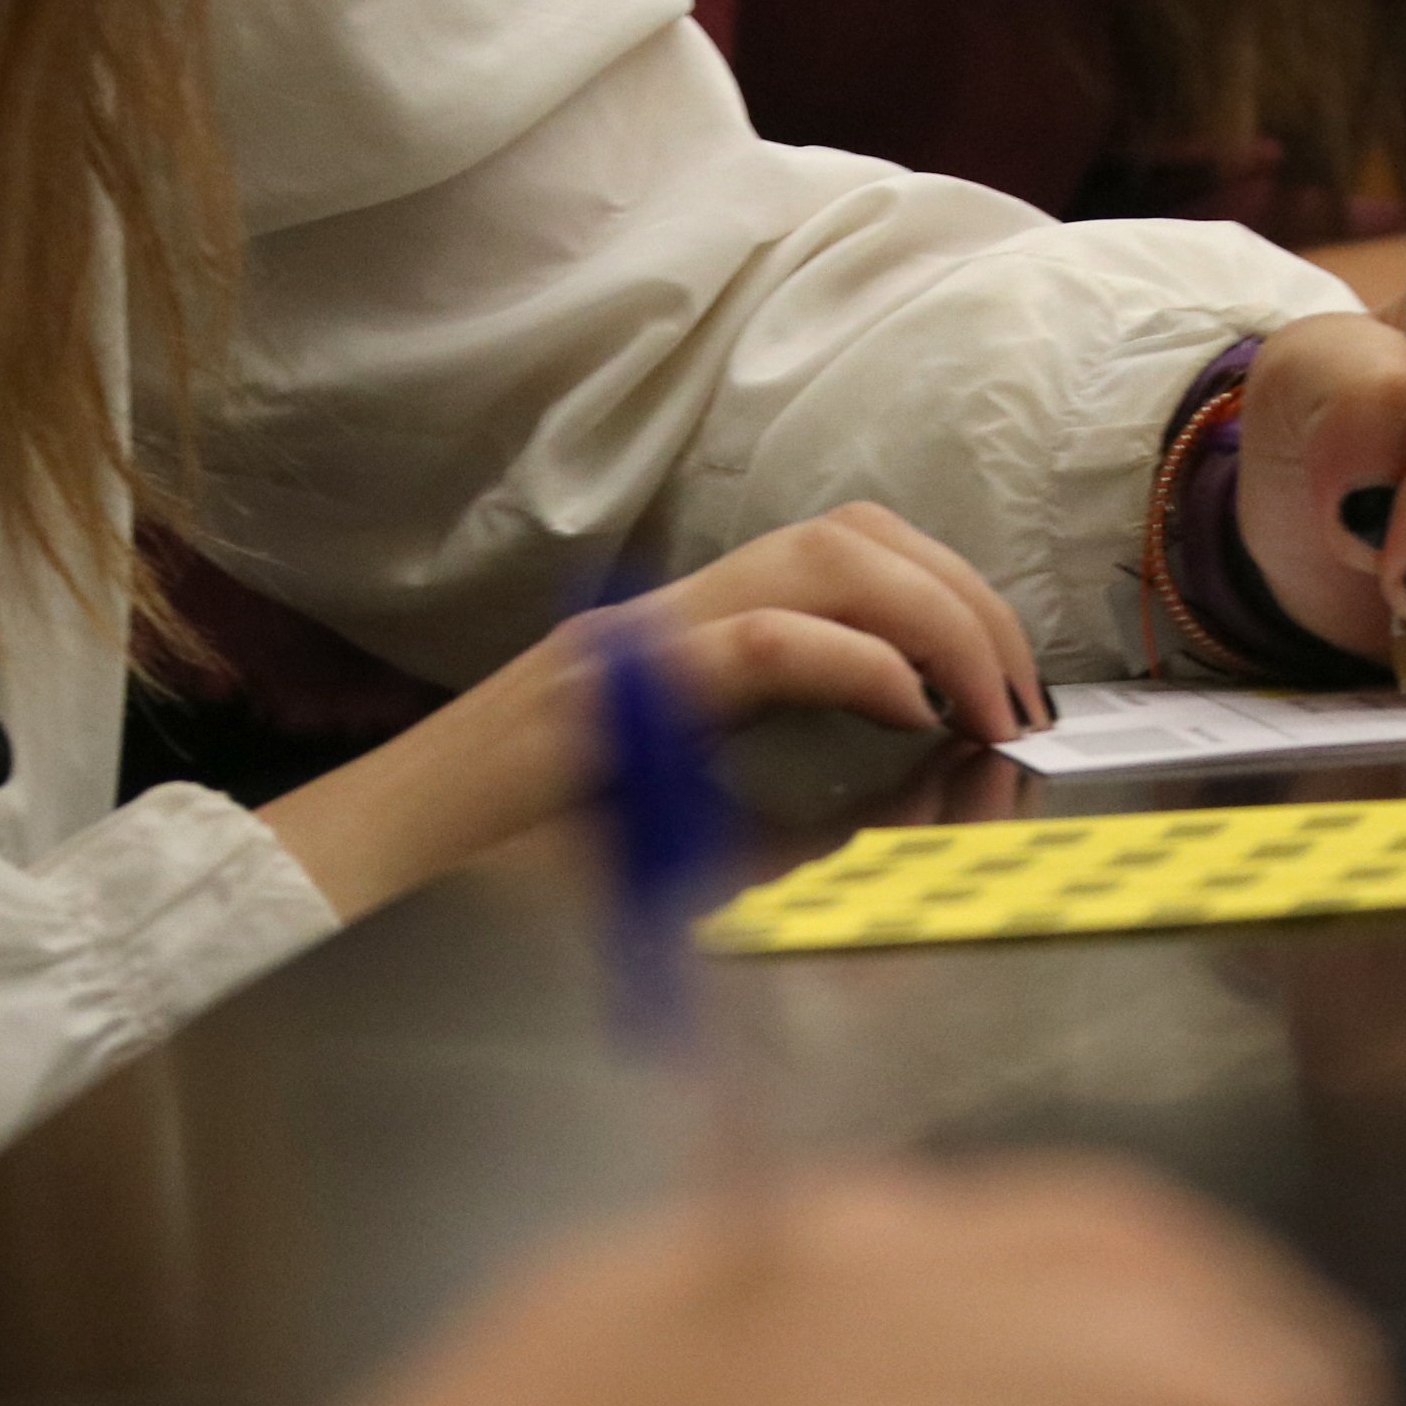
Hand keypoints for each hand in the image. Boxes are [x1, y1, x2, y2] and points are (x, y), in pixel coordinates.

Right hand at [260, 506, 1042, 919]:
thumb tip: (922, 821)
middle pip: (858, 532)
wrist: (383, 870)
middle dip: (970, 602)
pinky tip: (905, 712)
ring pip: (825, 559)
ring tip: (981, 706)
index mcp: (693, 635)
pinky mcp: (609, 691)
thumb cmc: (521, 874)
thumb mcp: (694, 849)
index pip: (848, 549)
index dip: (954, 596)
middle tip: (1022, 700)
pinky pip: (761, 645)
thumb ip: (800, 831)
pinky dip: (856, 666)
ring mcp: (637, 641)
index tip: (1010, 689)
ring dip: (932, 621)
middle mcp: (672, 613)